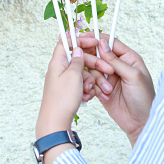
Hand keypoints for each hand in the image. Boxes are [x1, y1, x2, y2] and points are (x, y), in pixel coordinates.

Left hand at [35, 39, 112, 163]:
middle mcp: (59, 70)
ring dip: (92, 81)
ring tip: (93, 91)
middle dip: (95, 65)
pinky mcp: (68, 91)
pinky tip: (88, 97)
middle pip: (80, 60)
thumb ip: (76, 60)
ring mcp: (63, 81)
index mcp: (58, 62)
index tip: (95, 42)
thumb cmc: (62, 99)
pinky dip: (87, 89)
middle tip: (108, 70)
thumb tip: (77, 48)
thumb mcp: (73, 76)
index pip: (67, 42)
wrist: (55, 123)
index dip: (81, 40)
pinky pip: (81, 85)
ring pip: (83, 74)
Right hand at [81, 33, 154, 146]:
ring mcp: (109, 77)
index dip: (97, 38)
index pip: (110, 42)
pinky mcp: (101, 89)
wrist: (140, 123)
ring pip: (92, 69)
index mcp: (128, 58)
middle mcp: (117, 65)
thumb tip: (102, 43)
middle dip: (94, 61)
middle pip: (98, 54)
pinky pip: (90, 82)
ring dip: (97, 80)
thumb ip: (116, 60)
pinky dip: (92, 88)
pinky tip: (101, 96)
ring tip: (107, 91)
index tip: (84, 37)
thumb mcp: (132, 76)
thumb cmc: (143, 98)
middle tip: (94, 67)